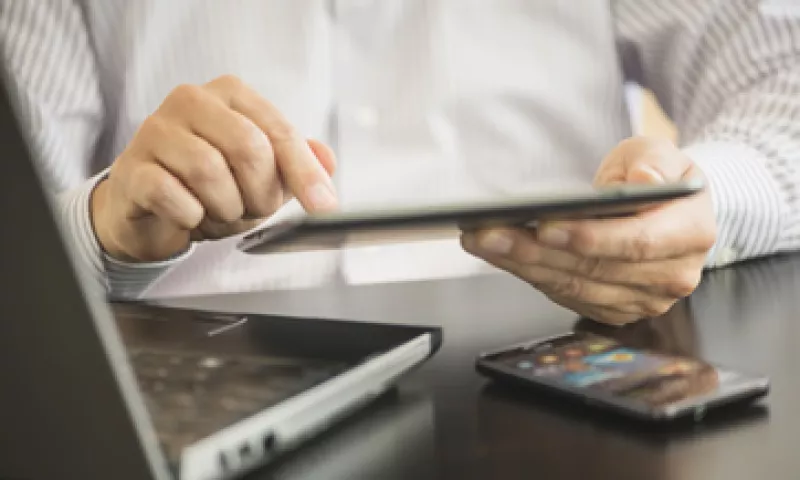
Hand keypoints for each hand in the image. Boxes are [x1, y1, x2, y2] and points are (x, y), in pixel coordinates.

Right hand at [91, 75, 337, 261]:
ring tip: (219, 211)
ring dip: (225, 207)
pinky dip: (191, 217)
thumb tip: (327, 160)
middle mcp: (190, 100)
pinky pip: (173, 196)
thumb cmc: (208, 186)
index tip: (324, 206)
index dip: (305, 173)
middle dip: (260, 193)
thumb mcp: (262, 175)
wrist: (149, 211)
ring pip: (209, 172)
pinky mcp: (132, 167)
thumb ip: (297, 164)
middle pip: (248, 147)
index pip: (278, 131)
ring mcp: (155, 130)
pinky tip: (189, 215)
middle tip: (253, 209)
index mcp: (230, 94)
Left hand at [461, 137, 715, 325]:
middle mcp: (671, 276)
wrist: (668, 209)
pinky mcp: (616, 309)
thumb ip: (654, 162)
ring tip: (483, 241)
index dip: (590, 238)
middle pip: (595, 269)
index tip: (545, 226)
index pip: (637, 243)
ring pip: (574, 287)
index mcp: (691, 234)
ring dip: (522, 265)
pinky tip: (501, 255)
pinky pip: (566, 296)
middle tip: (489, 233)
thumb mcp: (661, 152)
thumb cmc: (657, 177)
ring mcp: (644, 299)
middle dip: (535, 252)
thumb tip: (645, 181)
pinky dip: (530, 276)